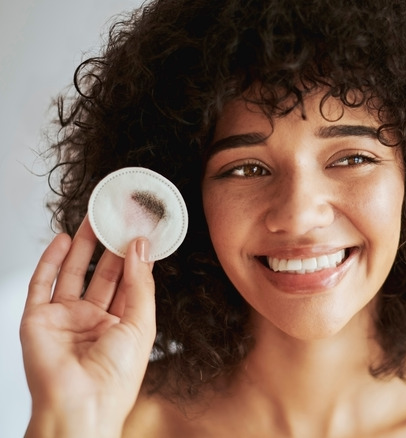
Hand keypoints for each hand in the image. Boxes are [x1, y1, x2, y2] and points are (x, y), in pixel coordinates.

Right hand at [20, 218, 155, 437]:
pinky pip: (42, 285)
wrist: (81, 404)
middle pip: (102, 275)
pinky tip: (63, 240)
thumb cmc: (116, 377)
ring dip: (83, 248)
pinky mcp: (38, 321)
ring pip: (73, 275)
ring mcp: (65, 321)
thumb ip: (140, 284)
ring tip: (94, 220)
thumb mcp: (141, 323)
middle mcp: (93, 322)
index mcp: (122, 326)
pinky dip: (51, 261)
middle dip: (109, 247)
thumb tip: (140, 247)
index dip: (135, 257)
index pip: (130, 283)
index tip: (141, 230)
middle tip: (117, 219)